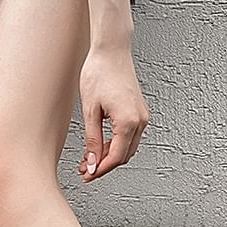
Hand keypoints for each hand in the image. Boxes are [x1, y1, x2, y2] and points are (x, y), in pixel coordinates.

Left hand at [77, 44, 149, 182]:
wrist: (111, 50)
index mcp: (128, 121)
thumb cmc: (99, 73)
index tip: (87, 176)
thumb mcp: (90, 111)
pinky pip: (129, 137)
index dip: (100, 170)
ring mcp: (141, 116)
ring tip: (89, 158)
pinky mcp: (139, 112)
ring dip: (109, 157)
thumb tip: (92, 163)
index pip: (115, 158)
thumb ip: (92, 140)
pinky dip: (115, 145)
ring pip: (127, 149)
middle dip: (104, 166)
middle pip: (123, 156)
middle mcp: (140, 121)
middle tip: (84, 169)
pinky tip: (100, 146)